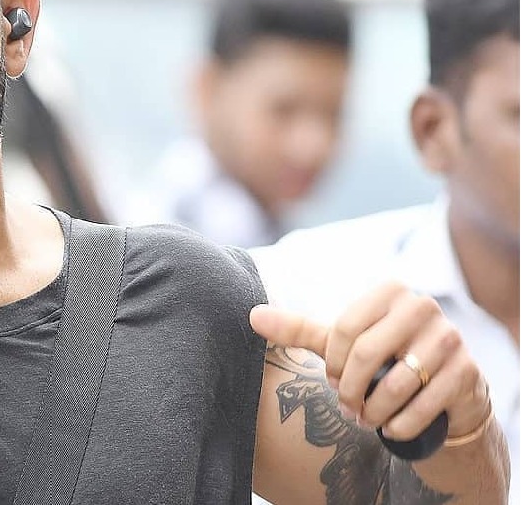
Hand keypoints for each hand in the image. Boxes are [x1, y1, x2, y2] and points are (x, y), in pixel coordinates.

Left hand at [250, 282, 490, 442]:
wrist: (446, 389)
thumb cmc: (383, 358)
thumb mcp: (340, 341)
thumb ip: (299, 329)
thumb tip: (253, 315)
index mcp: (390, 291)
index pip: (344, 328)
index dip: (332, 363)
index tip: (332, 379)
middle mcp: (423, 307)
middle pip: (366, 356)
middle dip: (349, 390)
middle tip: (347, 406)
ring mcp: (449, 339)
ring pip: (394, 384)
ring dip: (373, 411)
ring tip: (366, 419)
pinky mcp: (467, 372)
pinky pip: (423, 406)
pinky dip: (400, 425)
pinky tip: (392, 428)